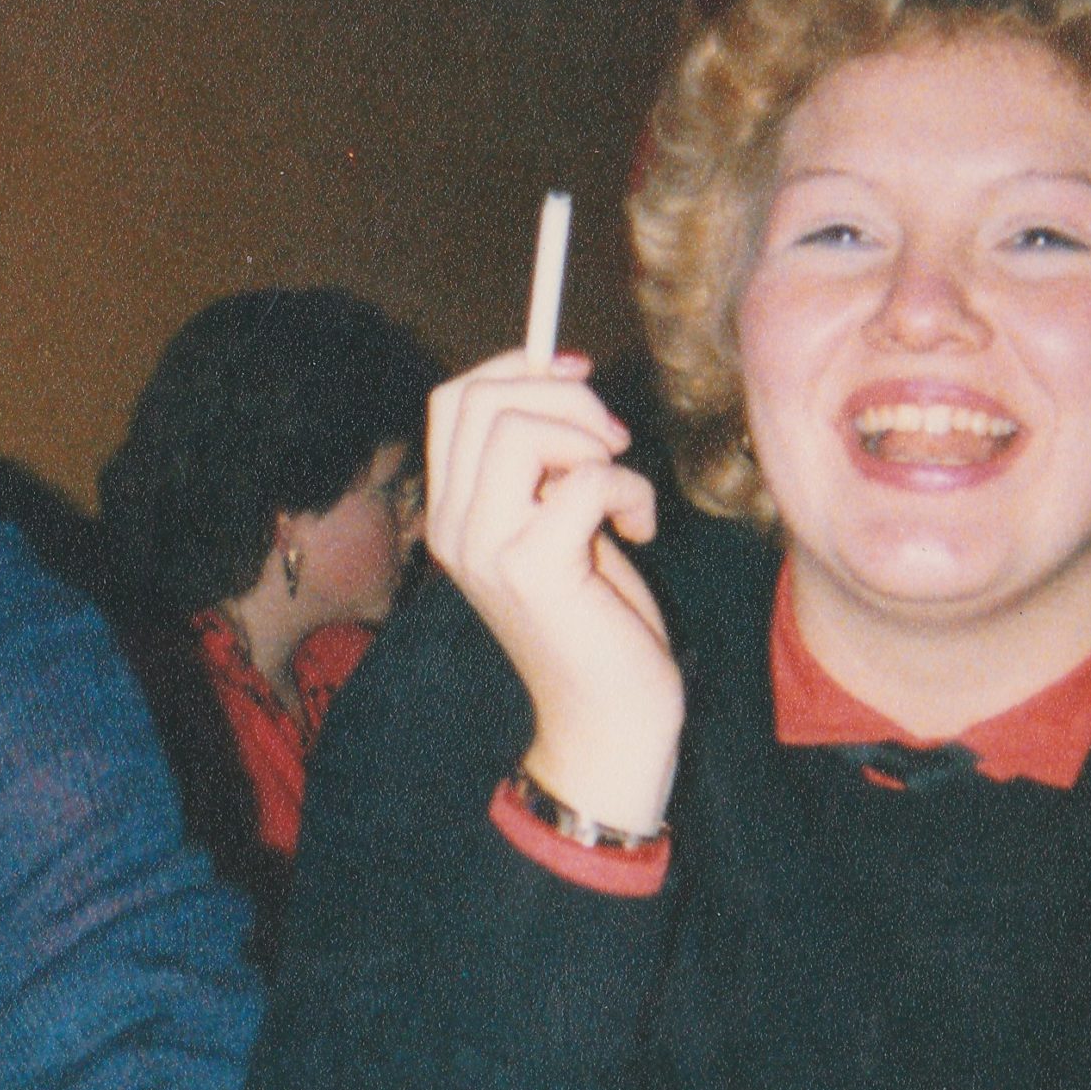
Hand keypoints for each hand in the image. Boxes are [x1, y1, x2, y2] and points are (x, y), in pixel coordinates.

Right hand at [424, 348, 683, 830]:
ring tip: (619, 488)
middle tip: (611, 440)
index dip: (518, 367)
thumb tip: (562, 372)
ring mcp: (486, 549)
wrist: (605, 722)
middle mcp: (452, 529)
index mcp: (449, 515)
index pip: (452, 400)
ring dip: (592, 440)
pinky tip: (640, 530)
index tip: (578, 377)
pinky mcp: (534, 569)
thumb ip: (545, 463)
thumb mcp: (558, 525)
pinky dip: (630, 490)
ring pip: (520, 428)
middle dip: (564, 394)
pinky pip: (585, 479)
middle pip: (481, 398)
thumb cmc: (594, 623)